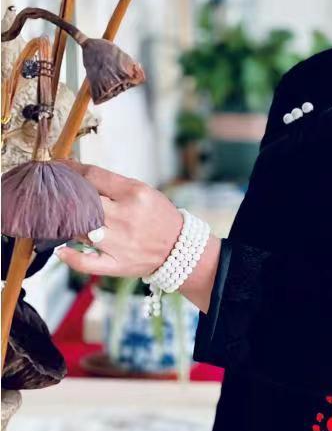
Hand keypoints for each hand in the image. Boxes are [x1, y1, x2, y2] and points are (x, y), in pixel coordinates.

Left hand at [54, 159, 183, 278]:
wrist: (180, 247)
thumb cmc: (158, 215)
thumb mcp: (144, 191)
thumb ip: (114, 185)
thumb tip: (80, 177)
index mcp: (134, 193)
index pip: (94, 176)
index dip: (71, 170)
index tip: (59, 167)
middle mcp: (125, 216)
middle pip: (83, 201)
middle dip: (64, 194)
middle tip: (53, 191)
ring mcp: (120, 242)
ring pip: (79, 229)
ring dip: (65, 222)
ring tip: (57, 216)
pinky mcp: (117, 263)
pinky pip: (85, 262)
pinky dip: (70, 257)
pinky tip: (61, 250)